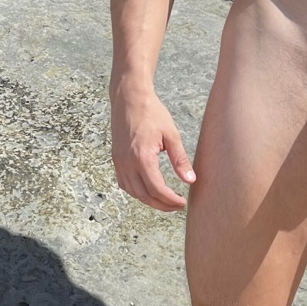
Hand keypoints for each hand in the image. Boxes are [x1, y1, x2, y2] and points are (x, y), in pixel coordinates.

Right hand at [110, 85, 195, 210]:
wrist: (129, 99)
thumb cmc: (151, 113)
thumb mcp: (171, 135)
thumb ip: (180, 160)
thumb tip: (190, 180)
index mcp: (142, 157)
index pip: (157, 189)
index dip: (170, 200)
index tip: (182, 203)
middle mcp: (127, 163)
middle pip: (144, 195)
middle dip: (161, 205)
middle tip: (177, 206)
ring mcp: (119, 162)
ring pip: (133, 192)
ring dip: (149, 200)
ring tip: (165, 201)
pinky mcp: (116, 159)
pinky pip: (125, 183)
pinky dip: (137, 191)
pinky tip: (148, 190)